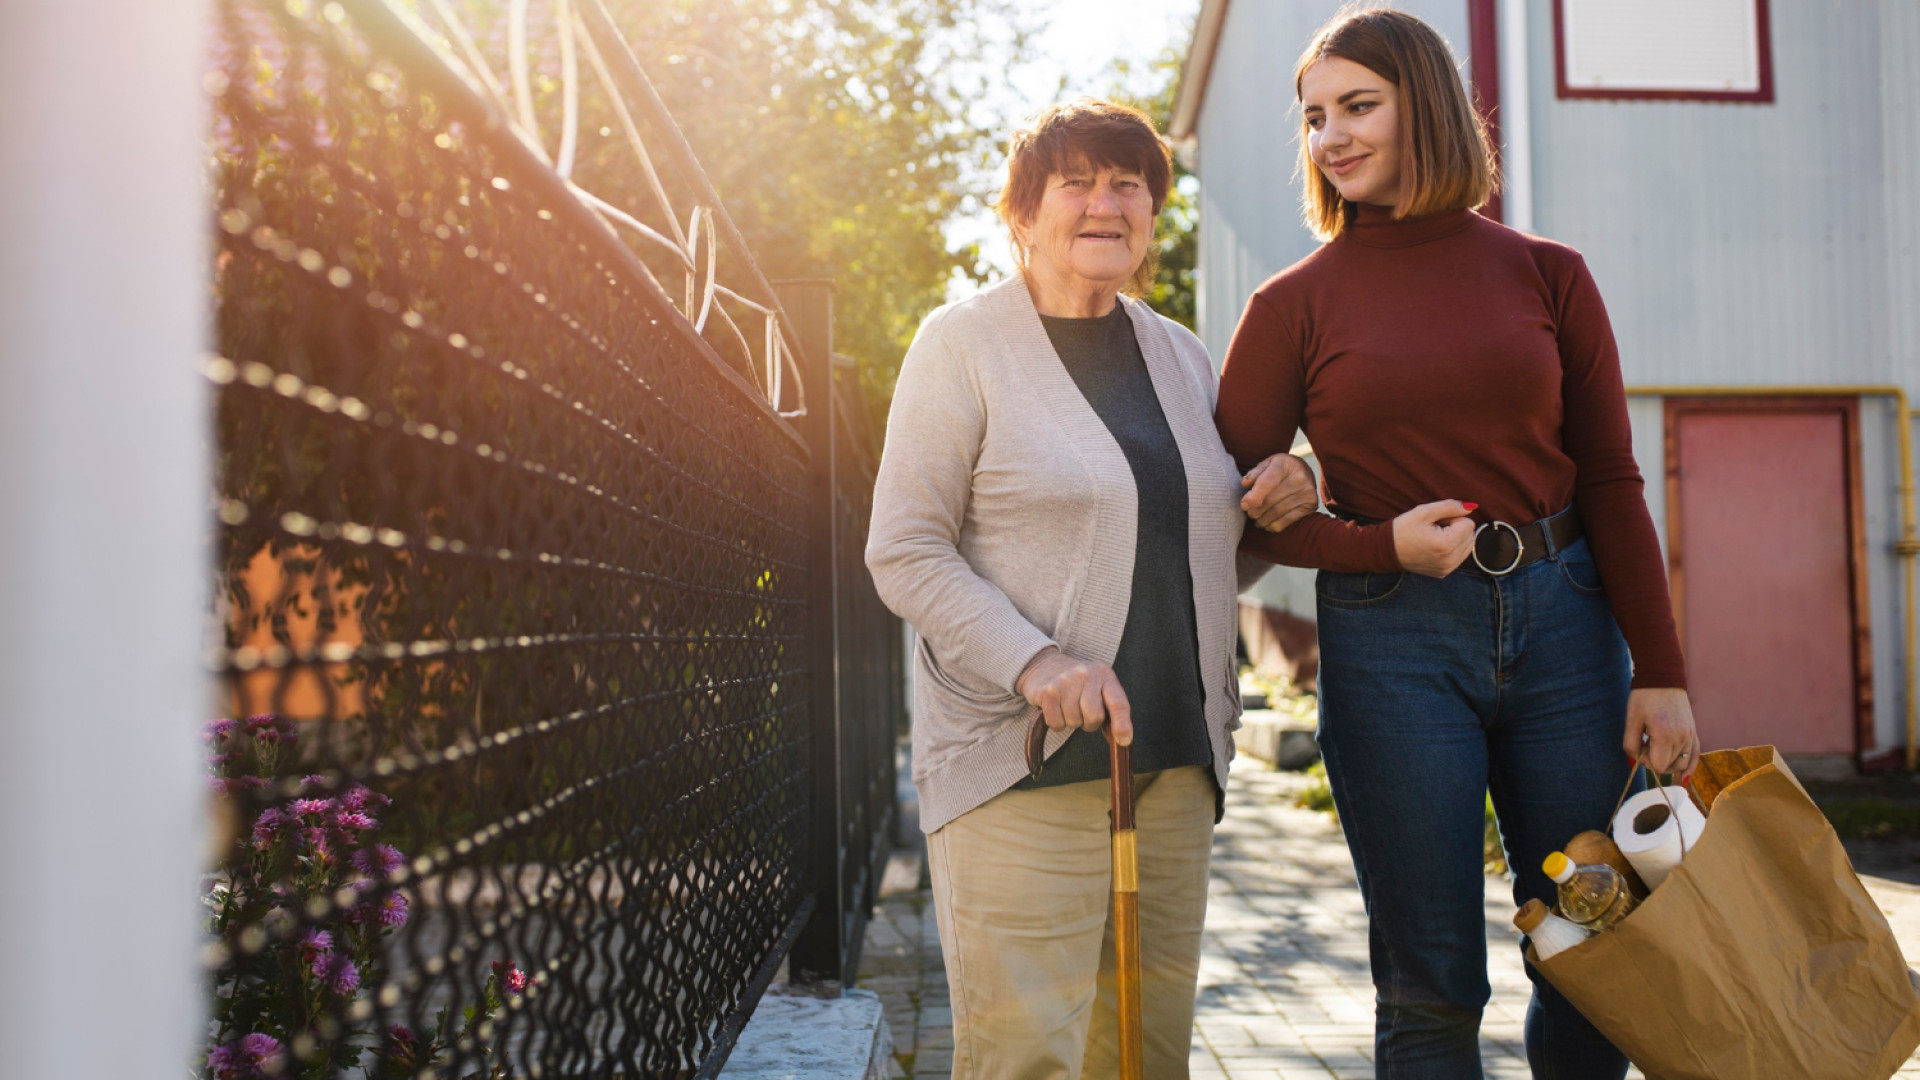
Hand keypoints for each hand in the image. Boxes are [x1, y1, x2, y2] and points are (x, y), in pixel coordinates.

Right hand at [1014, 646, 1132, 744]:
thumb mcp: (1098, 687)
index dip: (1123, 724)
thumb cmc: (1076, 683)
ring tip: (1066, 707)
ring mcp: (1065, 681)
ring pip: (1074, 721)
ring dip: (1070, 722)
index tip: (1124, 741)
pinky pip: (1056, 723)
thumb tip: (1121, 739)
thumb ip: (1110, 710)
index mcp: (1105, 674)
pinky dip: (1056, 723)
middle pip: (1094, 716)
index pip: (1118, 703)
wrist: (1043, 664)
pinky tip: (1054, 709)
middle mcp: (1086, 675)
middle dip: (1089, 723)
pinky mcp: (1047, 692)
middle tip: (1082, 713)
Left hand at [1239, 453, 1317, 532]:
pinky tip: (1267, 523)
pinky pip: (1287, 521)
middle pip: (1270, 500)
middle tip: (1249, 513)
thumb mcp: (1267, 464)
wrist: (1304, 471)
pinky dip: (1273, 525)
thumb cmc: (1280, 469)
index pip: (1267, 482)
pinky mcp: (1311, 505)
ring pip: (1277, 512)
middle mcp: (1299, 477)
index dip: (1254, 496)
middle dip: (1255, 510)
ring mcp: (1307, 492)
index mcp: (1285, 463)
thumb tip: (1245, 485)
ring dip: (1262, 520)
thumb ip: (1254, 473)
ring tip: (1256, 519)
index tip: (1244, 505)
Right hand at [1391, 500, 1476, 577]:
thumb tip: (1472, 507)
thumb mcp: (1424, 512)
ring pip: (1467, 546)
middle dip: (1455, 529)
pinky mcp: (1443, 573)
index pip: (1468, 523)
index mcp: (1446, 545)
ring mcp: (1447, 569)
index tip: (1436, 522)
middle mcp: (1449, 561)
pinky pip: (1459, 557)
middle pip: (1470, 536)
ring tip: (1434, 538)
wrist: (1386, 550)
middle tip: (1434, 529)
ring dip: (1455, 539)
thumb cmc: (1403, 529)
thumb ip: (1450, 507)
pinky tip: (1434, 547)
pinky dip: (1451, 549)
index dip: (1452, 518)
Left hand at [1624, 687, 1699, 779]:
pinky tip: (1684, 776)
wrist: (1663, 678)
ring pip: (1682, 763)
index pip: (1658, 766)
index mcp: (1665, 735)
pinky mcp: (1694, 731)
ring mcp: (1690, 735)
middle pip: (1670, 766)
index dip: (1646, 763)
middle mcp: (1682, 737)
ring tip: (1658, 748)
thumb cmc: (1644, 697)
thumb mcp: (1631, 720)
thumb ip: (1631, 744)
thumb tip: (1635, 762)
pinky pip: (1696, 755)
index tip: (1641, 749)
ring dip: (1669, 762)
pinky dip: (1689, 766)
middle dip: (1656, 761)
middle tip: (1647, 745)